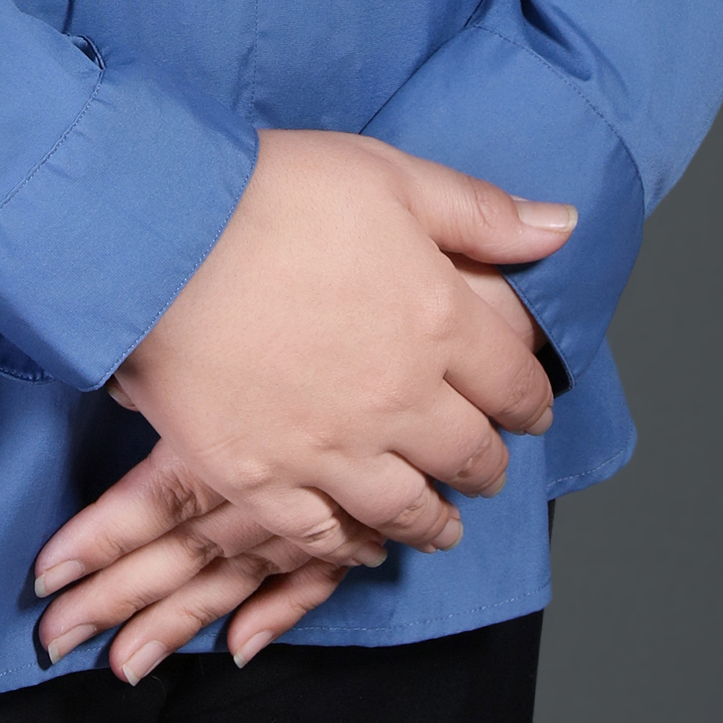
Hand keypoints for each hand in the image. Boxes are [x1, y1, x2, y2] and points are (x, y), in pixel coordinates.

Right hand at [29, 136, 574, 674]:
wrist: (159, 237)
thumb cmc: (272, 191)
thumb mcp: (389, 176)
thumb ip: (480, 212)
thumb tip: (563, 229)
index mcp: (440, 322)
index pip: (515, 385)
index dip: (530, 401)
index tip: (528, 409)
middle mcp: (400, 399)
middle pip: (470, 456)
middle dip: (488, 464)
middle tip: (486, 467)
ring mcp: (331, 448)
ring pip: (408, 509)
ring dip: (435, 521)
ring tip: (441, 524)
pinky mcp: (262, 477)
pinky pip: (322, 536)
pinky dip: (352, 546)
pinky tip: (361, 544)